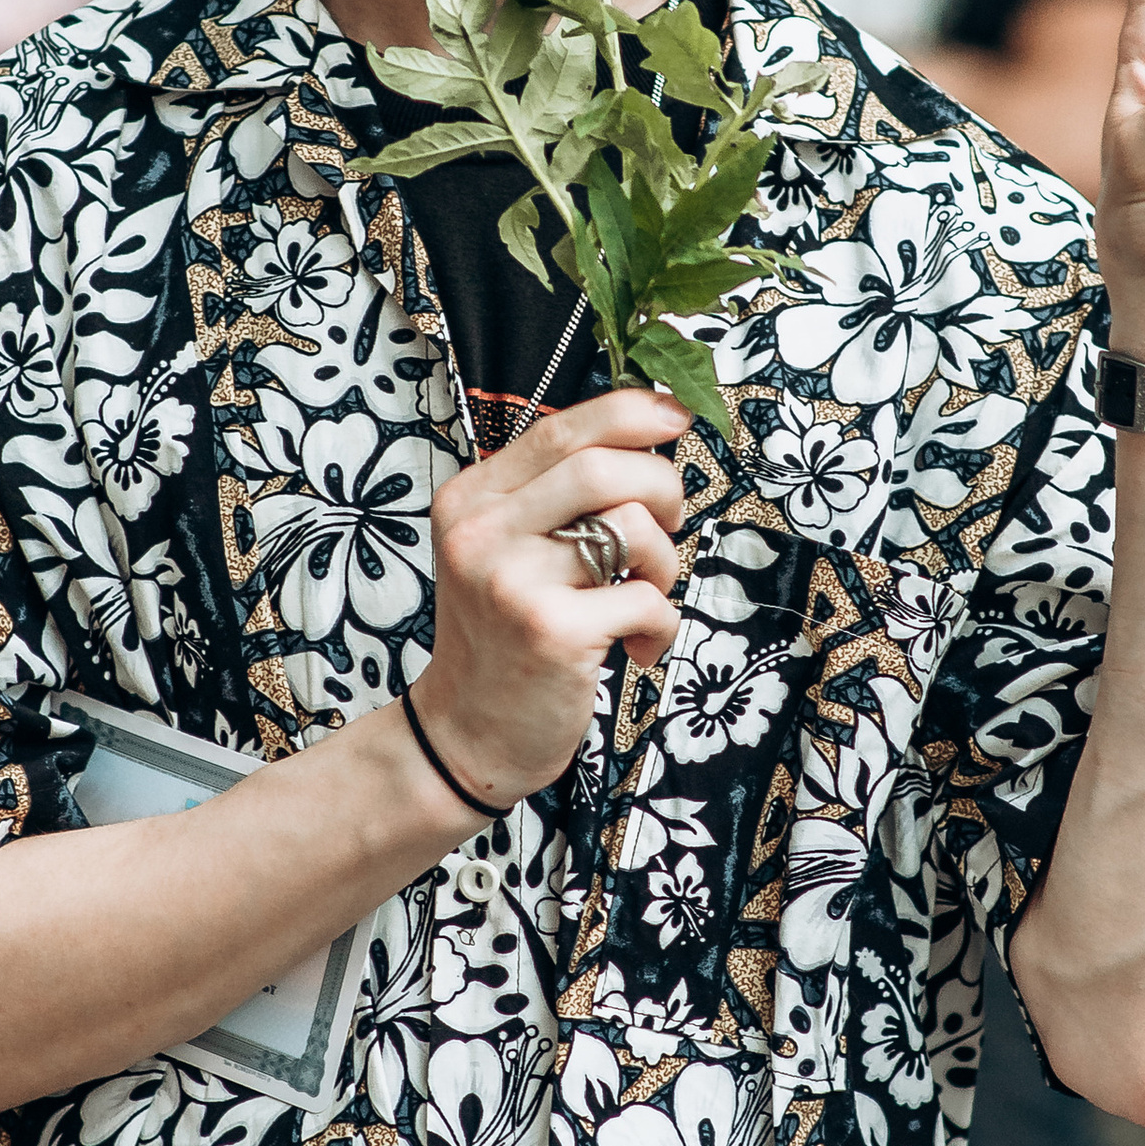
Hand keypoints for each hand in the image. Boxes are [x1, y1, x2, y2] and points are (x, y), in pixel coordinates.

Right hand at [412, 387, 687, 805]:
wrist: (468, 733)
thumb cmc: (506, 636)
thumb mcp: (506, 550)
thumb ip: (555, 494)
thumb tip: (645, 427)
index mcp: (471, 499)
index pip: (561, 430)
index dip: (631, 412)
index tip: (676, 415)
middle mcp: (481, 533)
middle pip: (603, 467)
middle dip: (662, 488)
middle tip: (670, 525)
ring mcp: (512, 583)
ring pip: (632, 528)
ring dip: (665, 561)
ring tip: (647, 593)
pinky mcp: (551, 633)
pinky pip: (647, 600)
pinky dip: (661, 624)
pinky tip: (637, 646)